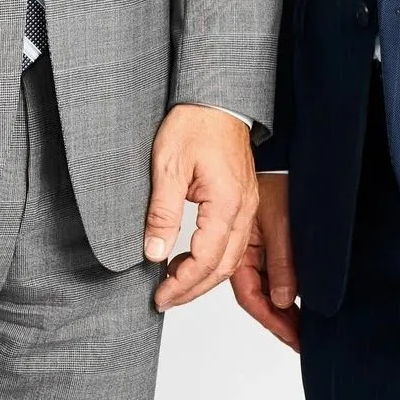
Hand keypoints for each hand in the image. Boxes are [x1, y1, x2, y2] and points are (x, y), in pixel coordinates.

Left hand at [145, 104, 258, 311]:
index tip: (160, 296)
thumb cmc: (195, 124)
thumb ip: (162, 213)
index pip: (206, 260)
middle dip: (194, 290)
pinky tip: (189, 260)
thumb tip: (153, 252)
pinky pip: (233, 242)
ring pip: (231, 258)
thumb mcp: (167, 167)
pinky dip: (213, 260)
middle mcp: (243, 209)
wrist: (217, 99)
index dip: (182, 284)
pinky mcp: (242, 201)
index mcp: (226, 203)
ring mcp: (246, 206)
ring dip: (204, 278)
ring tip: (173, 285)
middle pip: (223, 267)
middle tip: (165, 299)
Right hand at [231, 172, 299, 350]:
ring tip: (300, 326)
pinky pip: (266, 269)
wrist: (252, 141)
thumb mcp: (280, 218)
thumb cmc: (266, 172)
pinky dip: (278, 287)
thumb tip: (282, 298)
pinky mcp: (259, 235)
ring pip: (260, 285)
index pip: (252, 296)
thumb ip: (281, 259)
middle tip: (299, 341)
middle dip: (277, 321)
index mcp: (239, 246)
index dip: (273, 321)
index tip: (292, 339)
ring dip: (278, 307)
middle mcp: (242, 248)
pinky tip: (292, 298)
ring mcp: (250, 242)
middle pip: (255, 296)